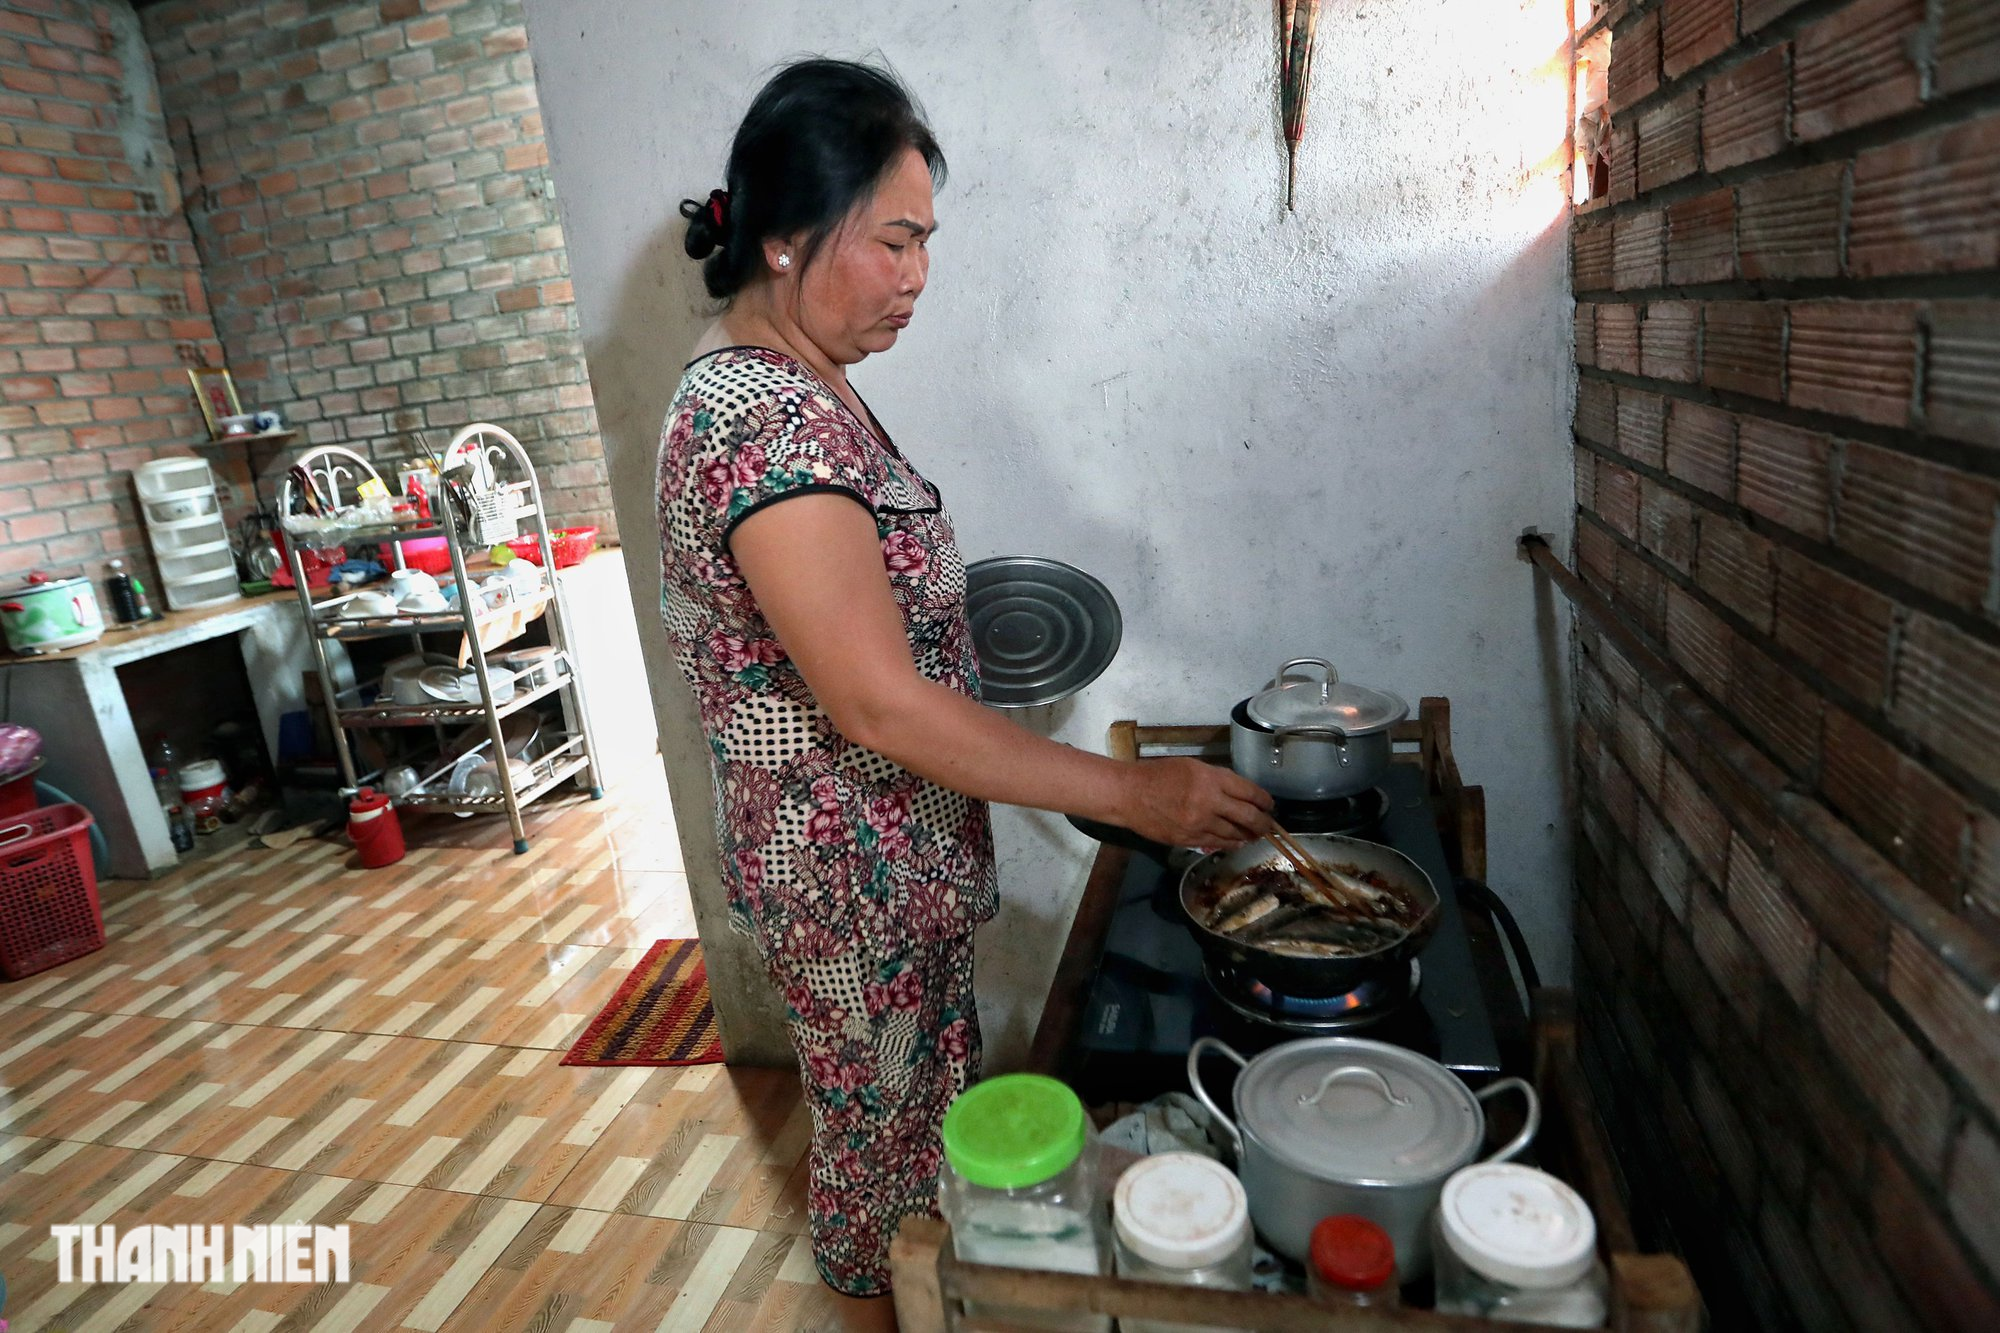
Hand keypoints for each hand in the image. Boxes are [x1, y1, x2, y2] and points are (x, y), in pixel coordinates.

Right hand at [1116, 757, 1274, 849]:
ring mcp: (1199, 824)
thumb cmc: (1158, 775)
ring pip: (1235, 834)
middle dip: (1263, 823)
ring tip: (1255, 835)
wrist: (1129, 795)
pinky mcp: (1189, 840)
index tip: (1270, 805)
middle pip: (1248, 817)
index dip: (1264, 800)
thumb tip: (1239, 794)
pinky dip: (1231, 843)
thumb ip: (1217, 779)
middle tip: (1269, 826)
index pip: (1249, 792)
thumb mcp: (1191, 767)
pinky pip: (1218, 844)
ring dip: (1248, 835)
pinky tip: (1237, 842)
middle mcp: (1209, 802)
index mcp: (1210, 779)